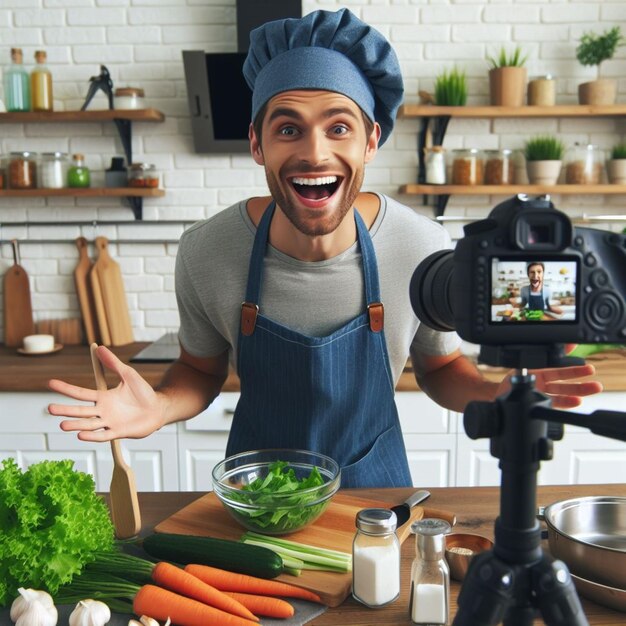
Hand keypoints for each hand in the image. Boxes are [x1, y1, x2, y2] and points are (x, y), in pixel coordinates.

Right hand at [48, 345, 166, 441]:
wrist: (158, 408)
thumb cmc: (143, 392)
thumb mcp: (128, 374)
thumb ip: (113, 363)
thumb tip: (99, 348)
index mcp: (103, 397)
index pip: (81, 393)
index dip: (66, 388)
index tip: (50, 383)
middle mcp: (103, 411)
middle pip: (81, 411)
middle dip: (66, 410)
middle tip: (50, 408)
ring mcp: (110, 422)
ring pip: (89, 424)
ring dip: (76, 425)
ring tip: (62, 425)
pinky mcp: (119, 432)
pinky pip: (104, 435)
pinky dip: (93, 436)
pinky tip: (81, 434)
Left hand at [495, 361, 602, 409]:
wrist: (497, 397)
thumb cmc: (508, 381)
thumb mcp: (521, 366)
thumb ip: (535, 357)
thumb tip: (545, 349)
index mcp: (538, 371)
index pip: (558, 367)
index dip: (573, 366)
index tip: (587, 366)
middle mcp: (543, 383)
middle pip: (565, 380)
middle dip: (581, 379)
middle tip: (595, 380)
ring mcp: (543, 394)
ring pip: (563, 392)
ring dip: (578, 391)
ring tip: (592, 389)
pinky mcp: (540, 404)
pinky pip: (556, 403)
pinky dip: (567, 402)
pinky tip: (576, 401)